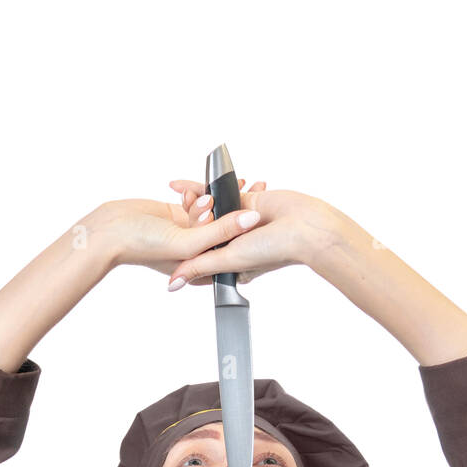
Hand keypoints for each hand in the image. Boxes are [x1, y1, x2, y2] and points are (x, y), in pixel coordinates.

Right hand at [88, 184, 263, 278]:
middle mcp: (197, 251)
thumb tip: (251, 219)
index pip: (236, 248)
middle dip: (239, 206)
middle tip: (259, 186)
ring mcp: (187, 232)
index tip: (266, 208)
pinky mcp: (176, 216)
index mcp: (203, 267)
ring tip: (212, 190)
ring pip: (213, 211)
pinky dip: (197, 192)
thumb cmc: (141, 245)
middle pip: (227, 226)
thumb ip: (220, 230)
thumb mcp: (188, 240)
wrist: (109, 231)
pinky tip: (195, 187)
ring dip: (214, 197)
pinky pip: (196, 201)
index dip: (251, 228)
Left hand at [165, 178, 335, 288]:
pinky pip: (223, 194)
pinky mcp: (247, 203)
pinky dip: (208, 188)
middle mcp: (234, 244)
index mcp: (229, 264)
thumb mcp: (228, 260)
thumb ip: (200, 268)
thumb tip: (173, 284)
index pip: (197, 256)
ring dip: (196, 202)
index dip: (179, 248)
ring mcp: (239, 223)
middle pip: (201, 232)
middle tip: (168, 217)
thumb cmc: (274, 249)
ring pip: (211, 211)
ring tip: (178, 195)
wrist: (305, 227)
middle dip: (186, 222)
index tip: (161, 241)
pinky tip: (188, 182)